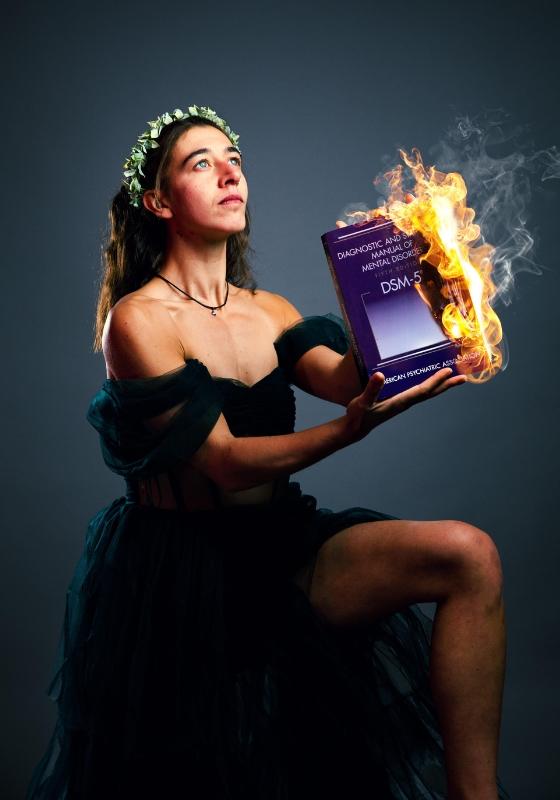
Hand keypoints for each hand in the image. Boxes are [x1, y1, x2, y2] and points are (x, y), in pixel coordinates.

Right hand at [344, 368, 466, 442]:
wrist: (355, 428)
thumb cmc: (359, 415)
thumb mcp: (363, 401)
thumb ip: (372, 389)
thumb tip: (379, 375)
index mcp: (400, 401)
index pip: (423, 390)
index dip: (436, 380)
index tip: (449, 372)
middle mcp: (405, 402)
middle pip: (431, 393)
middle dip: (447, 385)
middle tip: (463, 377)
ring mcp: (403, 403)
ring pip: (426, 392)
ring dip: (439, 385)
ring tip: (451, 377)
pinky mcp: (398, 402)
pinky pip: (418, 392)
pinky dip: (427, 385)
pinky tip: (427, 381)